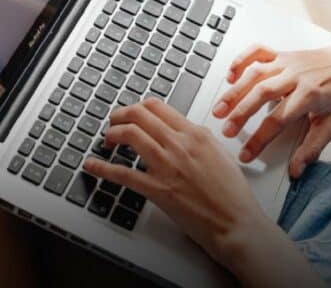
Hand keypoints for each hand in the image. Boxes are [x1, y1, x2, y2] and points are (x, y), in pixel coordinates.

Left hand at [84, 99, 266, 275]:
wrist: (237, 223)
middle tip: (113, 122)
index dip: (138, 107)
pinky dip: (102, 168)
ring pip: (129, 134)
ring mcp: (167, 166)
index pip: (158, 107)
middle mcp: (180, 144)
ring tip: (107, 140)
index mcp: (195, 134)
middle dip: (120, 115)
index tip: (132, 113)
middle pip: (139, 114)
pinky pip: (122, 173)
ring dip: (112, 134)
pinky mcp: (158, 189)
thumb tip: (181, 132)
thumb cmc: (232, 195)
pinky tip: (93, 165)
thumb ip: (198, 140)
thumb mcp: (219, 154)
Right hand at [212, 37, 330, 177]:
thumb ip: (312, 147)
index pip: (277, 120)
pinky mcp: (280, 54)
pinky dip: (241, 60)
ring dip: (234, 91)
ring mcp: (285, 63)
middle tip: (226, 130)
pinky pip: (257, 51)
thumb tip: (296, 169)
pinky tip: (231, 75)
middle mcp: (294, 77)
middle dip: (240, 114)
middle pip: (260, 94)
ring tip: (219, 108)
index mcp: (308, 95)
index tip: (246, 153)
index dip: (259, 139)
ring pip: (254, 74)